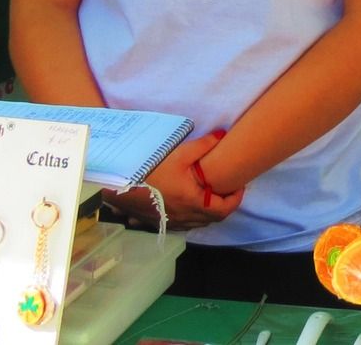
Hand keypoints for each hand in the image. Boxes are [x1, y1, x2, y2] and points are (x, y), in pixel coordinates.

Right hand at [106, 133, 241, 229]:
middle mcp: (185, 217)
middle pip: (213, 218)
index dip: (235, 199)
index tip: (239, 186)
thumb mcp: (180, 155)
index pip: (223, 209)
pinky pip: (185, 224)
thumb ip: (204, 145)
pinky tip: (190, 203)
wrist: (121, 188)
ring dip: (209, 211)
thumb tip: (222, 135)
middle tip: (227, 189)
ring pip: (199, 222)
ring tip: (210, 194)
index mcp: (193, 203)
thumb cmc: (152, 171)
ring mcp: (172, 222)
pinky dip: (194, 216)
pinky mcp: (160, 223)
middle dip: (224, 205)